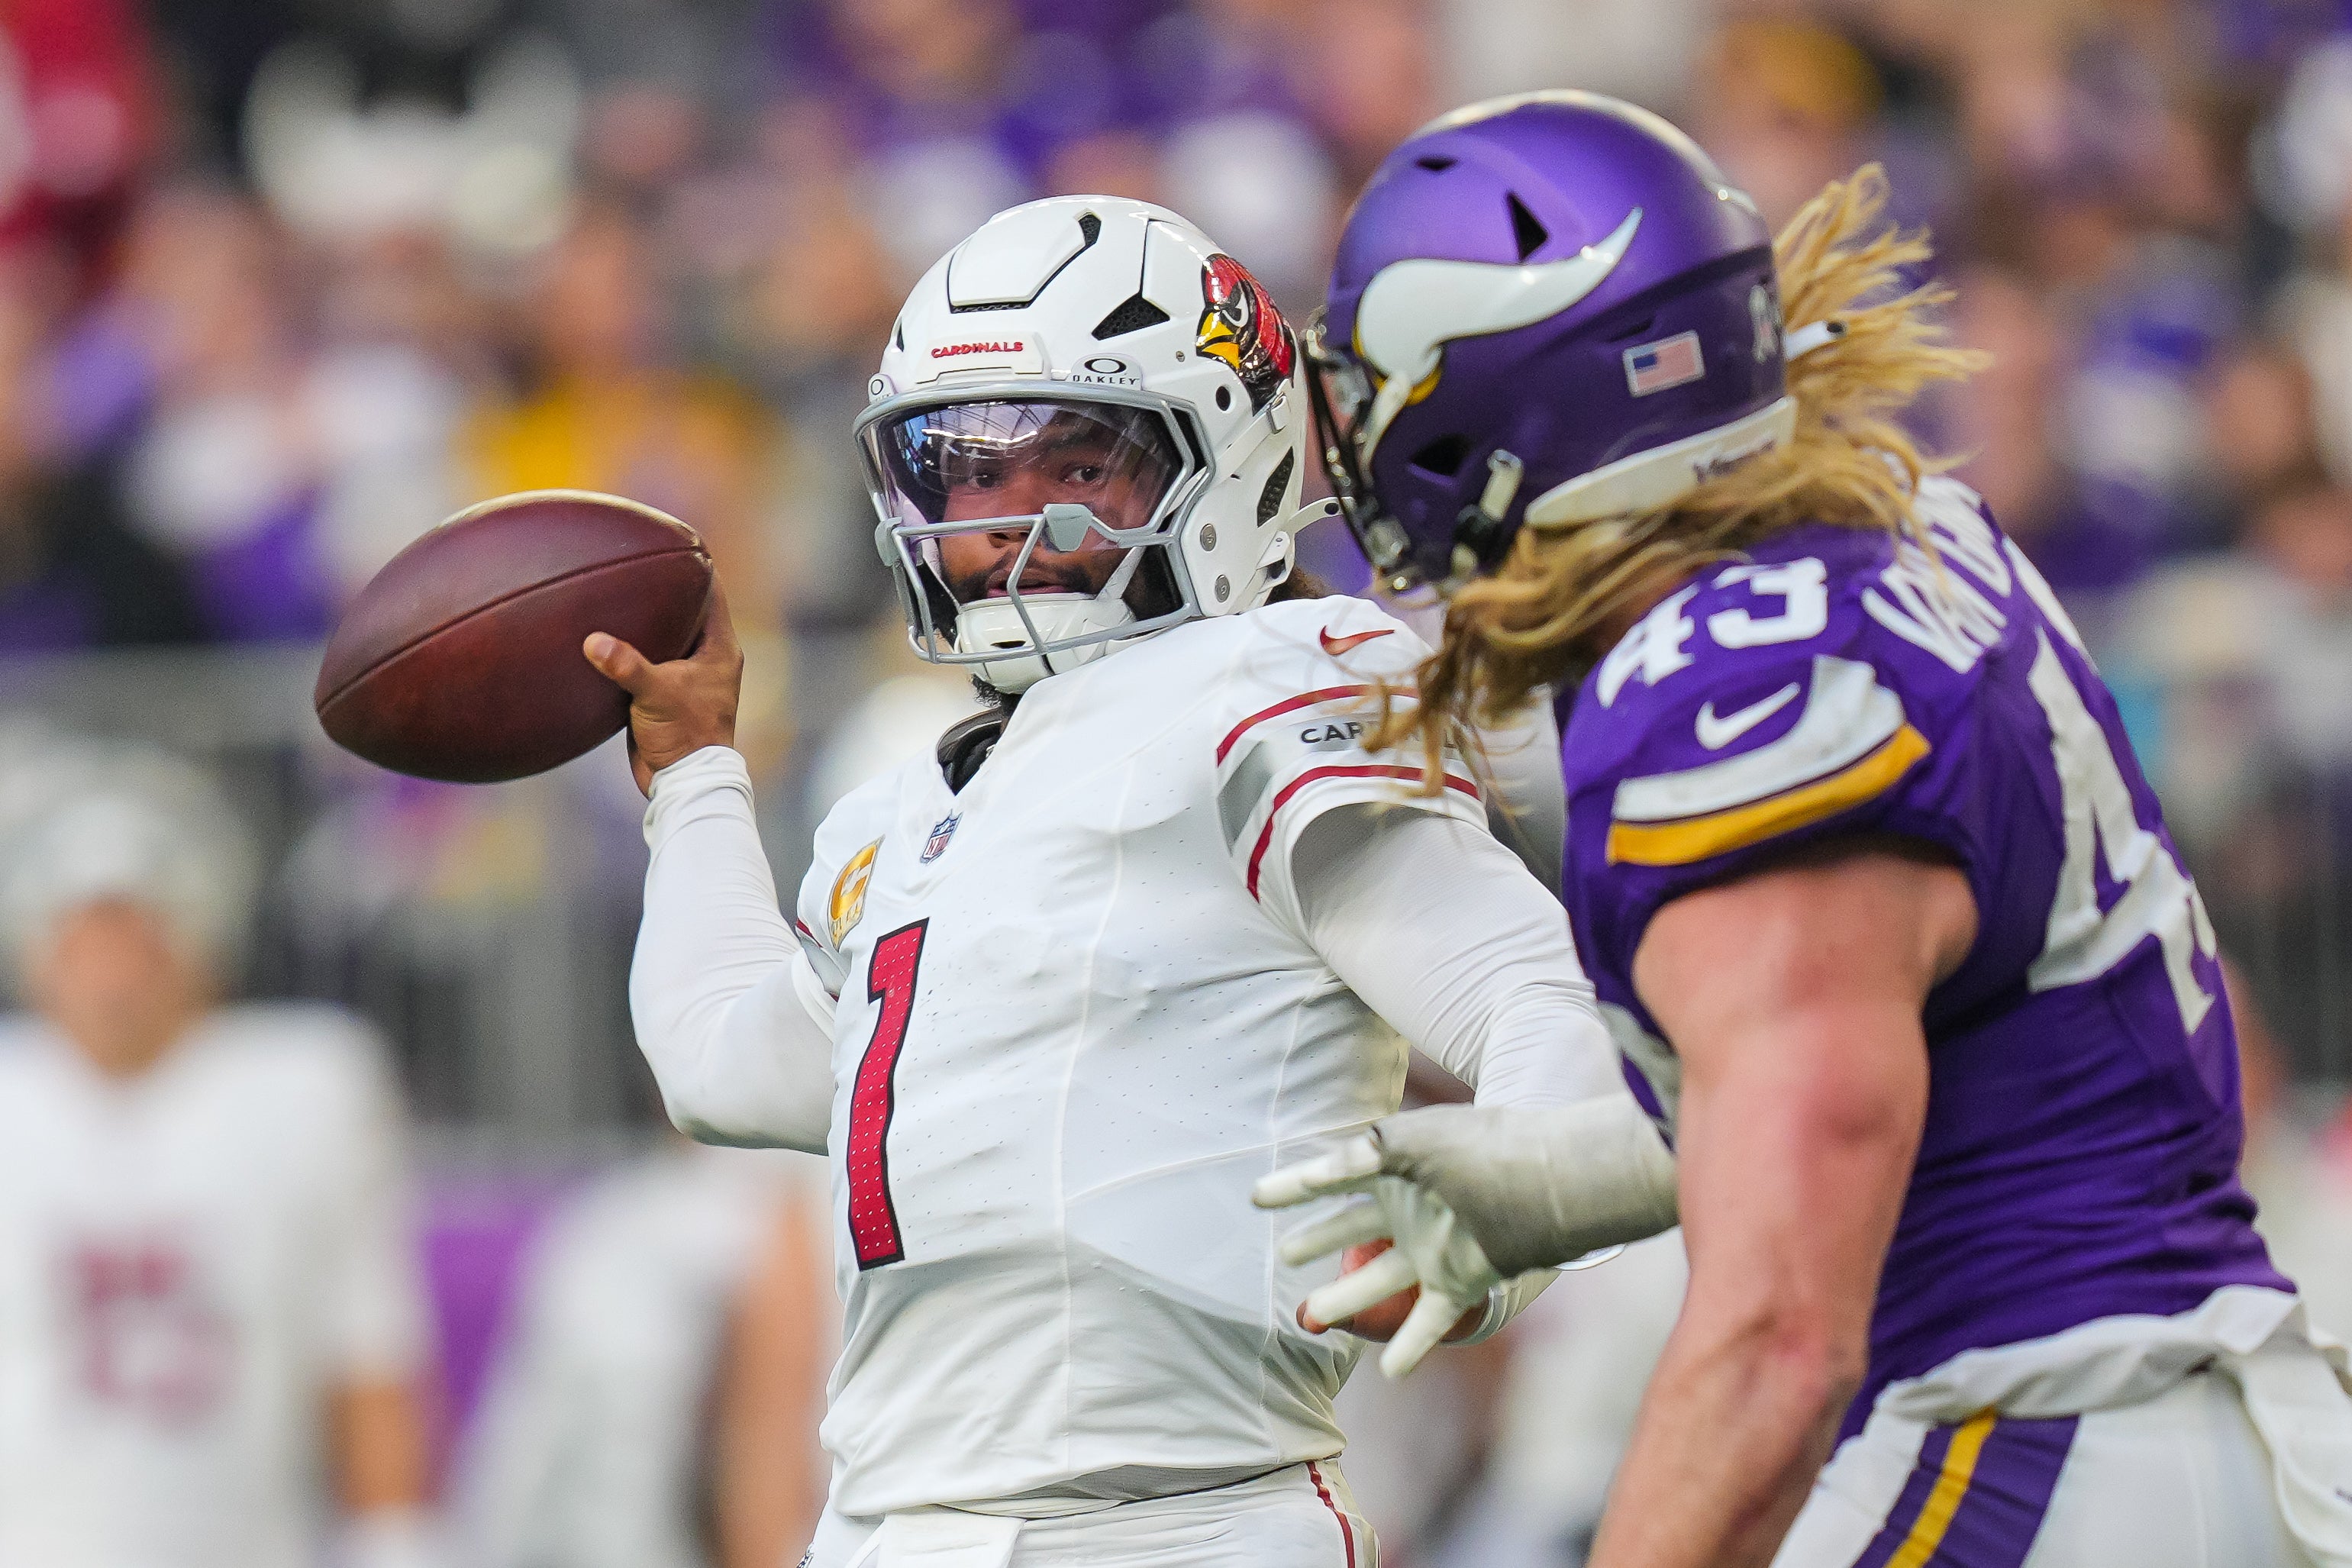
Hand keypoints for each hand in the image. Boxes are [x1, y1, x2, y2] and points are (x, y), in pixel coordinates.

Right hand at [583, 577, 743, 795]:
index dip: (696, 566)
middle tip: (632, 560)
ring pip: (662, 635)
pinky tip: (600, 636)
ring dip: (641, 620)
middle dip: (662, 589)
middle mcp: (706, 658)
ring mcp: (684, 676)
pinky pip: (644, 660)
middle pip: (684, 610)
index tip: (675, 540)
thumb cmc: (684, 737)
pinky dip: (627, 648)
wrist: (682, 783)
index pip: (711, 593)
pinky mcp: (662, 694)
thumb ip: (627, 667)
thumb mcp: (656, 696)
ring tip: (612, 593)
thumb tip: (593, 642)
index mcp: (719, 649)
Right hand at [1271, 1158, 1501, 1378]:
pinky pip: (1427, 1321)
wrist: (1539, 1179)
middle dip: (1317, 1240)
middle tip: (1284, 1255)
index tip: (1258, 1198)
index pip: (1333, 1178)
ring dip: (1344, 1300)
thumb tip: (1315, 1175)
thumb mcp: (1408, 1140)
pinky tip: (1390, 1370)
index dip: (1294, 1187)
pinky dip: (1409, 1348)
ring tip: (1308, 1317)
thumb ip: (1360, 1156)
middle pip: (1350, 1229)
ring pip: (1377, 1281)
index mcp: (1395, 1170)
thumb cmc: (1475, 1147)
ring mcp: (1431, 1249)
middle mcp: (1409, 1211)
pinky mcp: (1458, 1282)